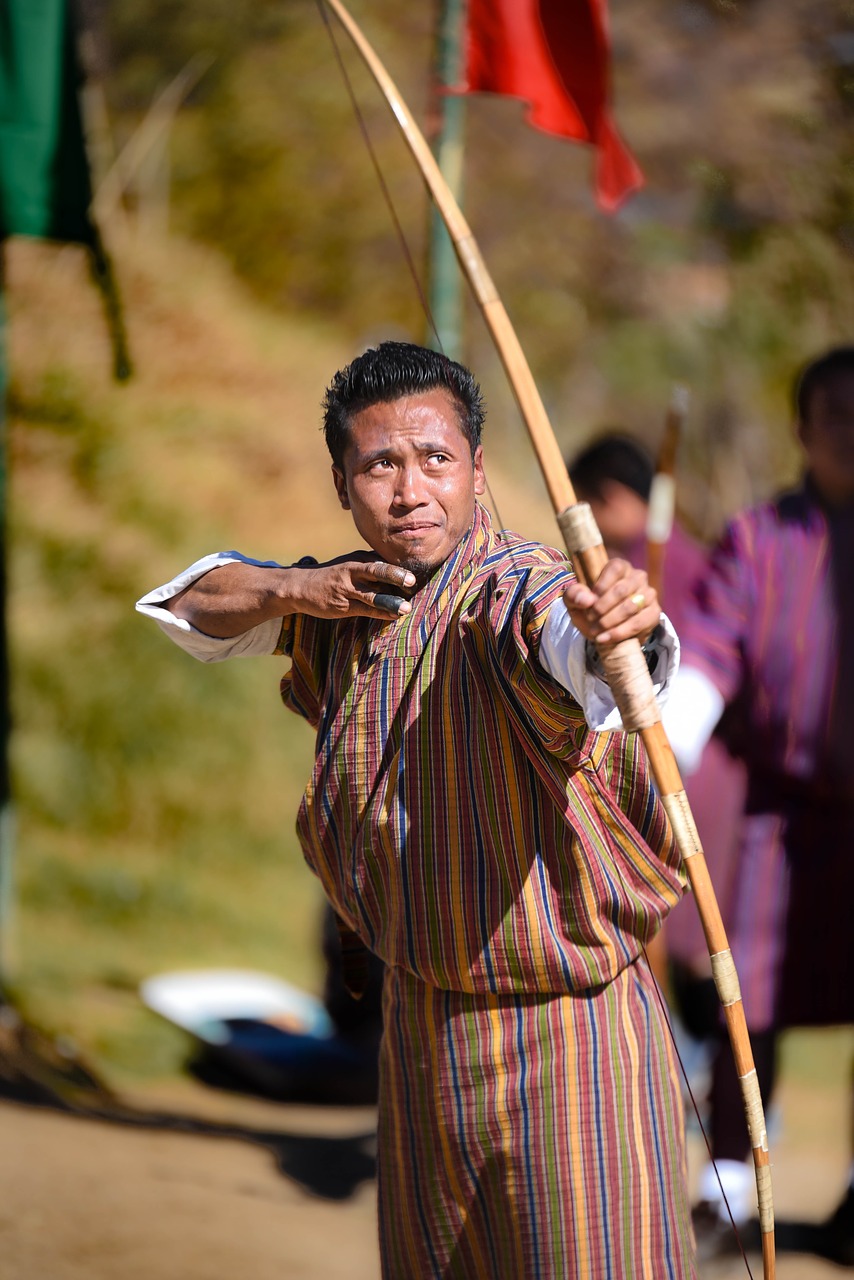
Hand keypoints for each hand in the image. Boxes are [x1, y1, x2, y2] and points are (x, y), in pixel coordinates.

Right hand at [295, 552, 415, 619]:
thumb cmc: (335, 575)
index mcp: (360, 557)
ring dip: (390, 600)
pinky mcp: (342, 605)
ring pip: (371, 594)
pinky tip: (392, 615)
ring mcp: (347, 588)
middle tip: (412, 581)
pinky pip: (364, 609)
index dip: (403, 566)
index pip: (385, 560)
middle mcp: (354, 569)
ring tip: (406, 608)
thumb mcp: (353, 564)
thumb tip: (404, 571)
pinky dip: (380, 613)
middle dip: (396, 575)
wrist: (301, 585)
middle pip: (377, 570)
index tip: (422, 570)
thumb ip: (375, 566)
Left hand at [562, 559, 659, 645]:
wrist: (605, 630)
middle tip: (590, 620)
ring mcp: (648, 594)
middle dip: (602, 608)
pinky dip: (620, 632)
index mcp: (619, 567)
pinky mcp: (654, 613)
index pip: (614, 569)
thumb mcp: (575, 601)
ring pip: (631, 607)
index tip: (589, 603)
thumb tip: (587, 599)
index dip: (601, 585)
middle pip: (622, 590)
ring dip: (610, 621)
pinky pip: (640, 622)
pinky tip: (606, 638)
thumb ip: (574, 595)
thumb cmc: (590, 609)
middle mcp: (637, 577)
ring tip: (596, 631)